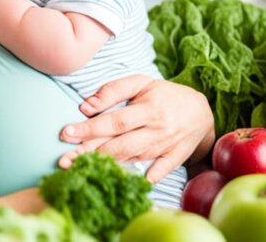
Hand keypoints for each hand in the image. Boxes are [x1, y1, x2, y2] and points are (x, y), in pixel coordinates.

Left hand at [57, 75, 214, 182]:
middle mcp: (156, 130)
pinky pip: (157, 172)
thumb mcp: (141, 83)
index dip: (90, 128)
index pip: (114, 121)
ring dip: (106, 165)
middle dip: (90, 153)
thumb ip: (113, 90)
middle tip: (63, 160)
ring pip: (132, 158)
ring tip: (80, 169)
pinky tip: (120, 181)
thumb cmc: (164, 95)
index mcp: (148, 109)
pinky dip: (142, 178)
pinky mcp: (173, 159)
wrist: (201, 112)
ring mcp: (165, 147)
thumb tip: (86, 106)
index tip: (66, 133)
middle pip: (120, 144)